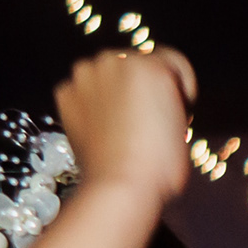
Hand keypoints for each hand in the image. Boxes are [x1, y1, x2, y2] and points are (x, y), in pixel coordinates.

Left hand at [54, 48, 195, 209]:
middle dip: (141, 87)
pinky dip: (89, 105)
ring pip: (106, 75)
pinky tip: (100, 129)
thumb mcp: (181, 124)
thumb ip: (168, 100)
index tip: (177, 108)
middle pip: (136, 65)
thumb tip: (151, 100)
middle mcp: (116, 60)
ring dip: (113, 92)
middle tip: (146, 122)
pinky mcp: (65, 92)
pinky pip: (82, 91)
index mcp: (152, 67)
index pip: (173, 62)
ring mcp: (86, 75)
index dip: (179, 88)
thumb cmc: (159, 165)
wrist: (120, 187)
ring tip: (121, 127)